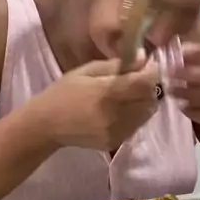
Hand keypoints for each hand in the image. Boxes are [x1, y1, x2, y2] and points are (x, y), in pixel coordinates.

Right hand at [32, 57, 158, 150]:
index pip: (145, 83)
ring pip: (147, 114)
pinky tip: (120, 110)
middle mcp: (115, 114)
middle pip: (150, 99)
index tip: (147, 66)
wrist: (47, 125)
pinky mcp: (115, 142)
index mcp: (107, 93)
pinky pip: (136, 126)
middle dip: (148, 88)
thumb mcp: (87, 70)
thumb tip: (144, 57)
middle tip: (137, 80)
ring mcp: (116, 131)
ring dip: (143, 102)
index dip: (152, 72)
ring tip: (128, 95)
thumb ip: (116, 65)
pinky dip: (135, 116)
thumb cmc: (64, 92)